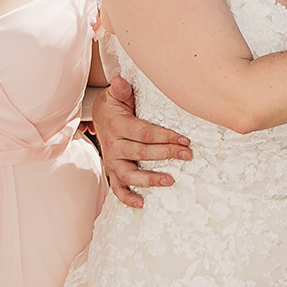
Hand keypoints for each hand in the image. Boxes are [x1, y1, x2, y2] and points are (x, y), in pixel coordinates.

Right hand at [91, 75, 189, 207]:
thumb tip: (119, 81)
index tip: (185, 139)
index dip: (166, 137)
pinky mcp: (112, 171)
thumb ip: (120, 89)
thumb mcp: (116, 94)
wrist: (98, 116)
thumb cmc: (114, 105)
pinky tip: (141, 204)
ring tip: (170, 181)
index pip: (145, 133)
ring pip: (130, 174)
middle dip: (167, 154)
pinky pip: (117, 188)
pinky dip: (127, 198)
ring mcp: (112, 161)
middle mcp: (113, 146)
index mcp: (117, 125)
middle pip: (142, 153)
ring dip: (150, 179)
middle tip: (188, 155)